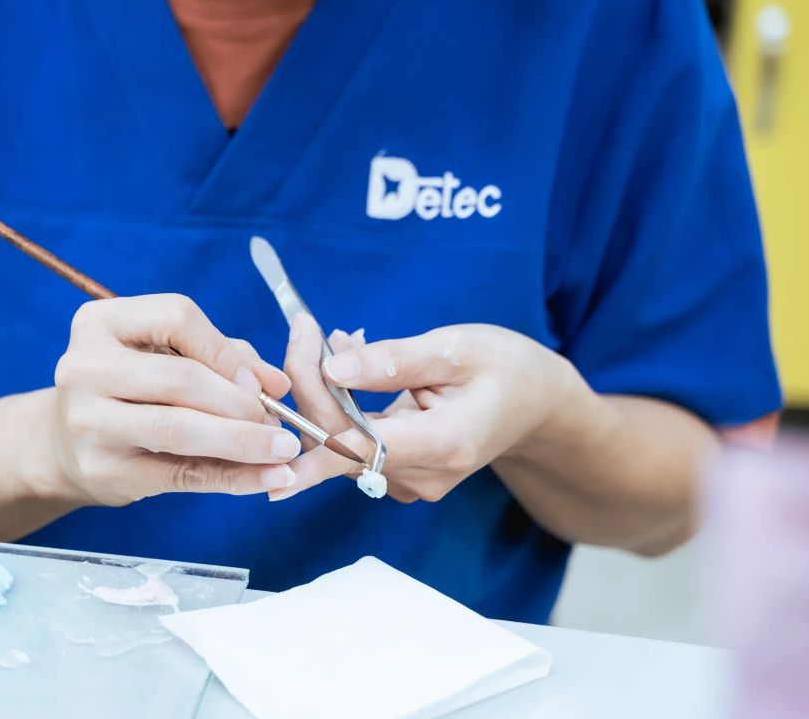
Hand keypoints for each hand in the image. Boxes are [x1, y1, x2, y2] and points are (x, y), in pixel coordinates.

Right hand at [52, 293, 299, 505]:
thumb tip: (275, 384)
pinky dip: (232, 477)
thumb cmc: (129, 388)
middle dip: (241, 402)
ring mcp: (88, 421)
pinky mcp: (102, 469)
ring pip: (180, 428)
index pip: (176, 319)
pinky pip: (180, 474)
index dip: (227, 350)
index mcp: (100, 323)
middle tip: (281, 423)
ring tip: (284, 450)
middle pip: (181, 378)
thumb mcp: (162, 355)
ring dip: (243, 441)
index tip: (263, 381)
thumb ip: (221, 357)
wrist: (66, 444)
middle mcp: (84, 367)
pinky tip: (266, 477)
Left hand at [276, 318, 585, 502]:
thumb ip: (393, 361)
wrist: (538, 404)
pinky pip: (356, 442)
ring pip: (343, 441)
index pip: (359, 451)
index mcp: (445, 444)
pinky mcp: (401, 474)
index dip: (308, 446)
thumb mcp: (456, 349)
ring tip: (336, 340)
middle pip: (341, 441)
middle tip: (307, 328)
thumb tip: (333, 366)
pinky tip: (353, 364)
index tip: (269, 445)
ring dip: (325, 391)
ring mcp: (412, 480)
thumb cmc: (506, 367)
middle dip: (311, 384)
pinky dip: (343, 403)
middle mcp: (425, 473)